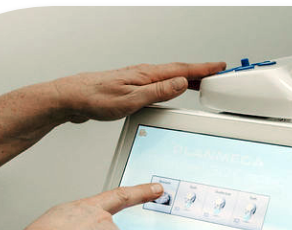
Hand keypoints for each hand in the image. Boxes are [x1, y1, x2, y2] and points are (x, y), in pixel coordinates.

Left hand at [53, 62, 225, 122]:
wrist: (71, 98)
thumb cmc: (95, 98)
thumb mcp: (131, 100)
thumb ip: (158, 92)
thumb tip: (181, 83)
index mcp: (146, 75)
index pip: (182, 70)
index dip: (203, 69)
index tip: (219, 67)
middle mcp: (143, 75)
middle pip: (178, 72)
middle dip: (199, 73)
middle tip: (216, 75)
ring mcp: (137, 80)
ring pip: (168, 78)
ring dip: (186, 79)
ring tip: (199, 84)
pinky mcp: (130, 88)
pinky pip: (158, 85)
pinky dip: (170, 86)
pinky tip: (169, 91)